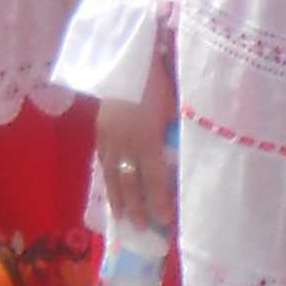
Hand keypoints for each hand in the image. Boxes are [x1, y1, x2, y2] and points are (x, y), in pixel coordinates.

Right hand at [95, 92, 173, 228]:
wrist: (124, 57)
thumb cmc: (156, 80)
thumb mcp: (174, 108)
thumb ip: (176, 135)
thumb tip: (186, 160)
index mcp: (146, 138)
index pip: (153, 179)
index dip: (159, 201)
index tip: (166, 221)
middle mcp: (125, 142)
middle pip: (129, 182)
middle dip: (137, 207)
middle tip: (143, 228)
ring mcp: (108, 136)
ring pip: (112, 174)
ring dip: (118, 198)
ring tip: (122, 218)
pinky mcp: (99, 128)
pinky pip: (102, 159)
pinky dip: (106, 176)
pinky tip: (109, 186)